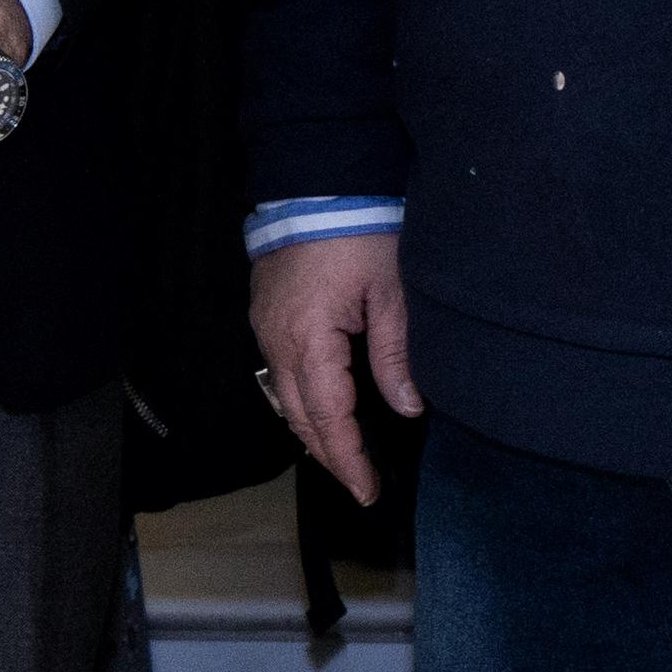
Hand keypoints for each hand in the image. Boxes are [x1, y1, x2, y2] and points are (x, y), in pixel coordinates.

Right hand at [249, 232, 418, 505]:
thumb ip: (395, 354)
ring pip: (284, 397)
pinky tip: (319, 408)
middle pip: (299, 416)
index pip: (328, 418)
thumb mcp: (391, 292)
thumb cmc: (359, 231)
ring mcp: (265, 327)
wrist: (317, 181)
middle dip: (329, 455)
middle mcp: (277, 340)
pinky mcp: (264, 312)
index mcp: (309, 339)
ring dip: (312, 430)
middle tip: (360, 483)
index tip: (368, 491)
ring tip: (343, 455)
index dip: (348, 459)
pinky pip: (278, 372)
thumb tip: (408, 407)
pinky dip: (300, 399)